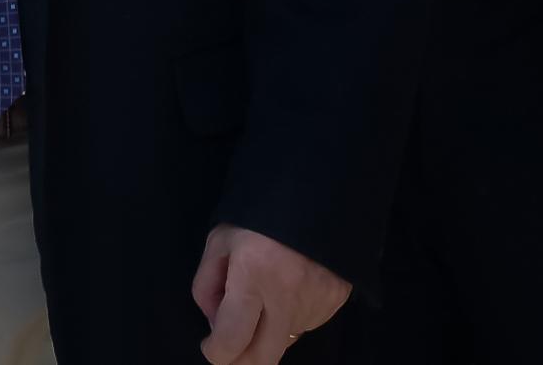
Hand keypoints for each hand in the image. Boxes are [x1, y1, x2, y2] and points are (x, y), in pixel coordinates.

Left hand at [193, 225, 351, 364]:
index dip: (215, 351)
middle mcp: (287, 299)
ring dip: (266, 332)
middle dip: (240, 360)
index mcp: (253, 277)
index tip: (210, 345)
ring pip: (283, 342)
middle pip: (262, 359)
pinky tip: (287, 288)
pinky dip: (288, 318)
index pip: (231, 340)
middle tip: (231, 342)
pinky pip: (304, 326)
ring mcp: (315, 305)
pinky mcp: (334, 305)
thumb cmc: (259, 215)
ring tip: (264, 293)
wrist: (319, 194)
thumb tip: (214, 322)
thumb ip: (208, 284)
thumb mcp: (220, 240)